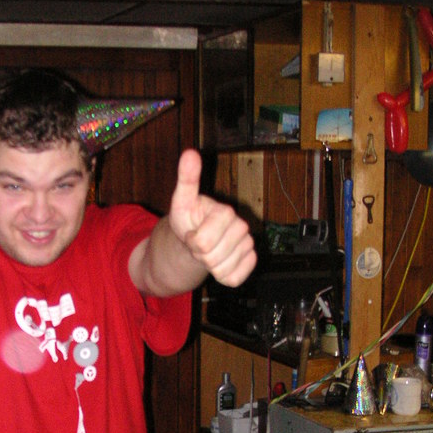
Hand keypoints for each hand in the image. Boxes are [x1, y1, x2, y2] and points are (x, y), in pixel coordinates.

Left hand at [169, 149, 256, 286]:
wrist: (198, 240)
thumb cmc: (189, 220)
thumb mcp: (182, 201)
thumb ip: (187, 179)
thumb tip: (189, 153)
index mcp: (226, 212)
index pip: (202, 242)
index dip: (192, 241)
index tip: (191, 233)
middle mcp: (242, 227)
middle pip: (212, 257)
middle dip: (199, 255)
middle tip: (198, 244)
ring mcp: (248, 245)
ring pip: (222, 269)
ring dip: (209, 265)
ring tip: (208, 252)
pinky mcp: (250, 262)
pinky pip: (233, 279)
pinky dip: (222, 275)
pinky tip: (220, 262)